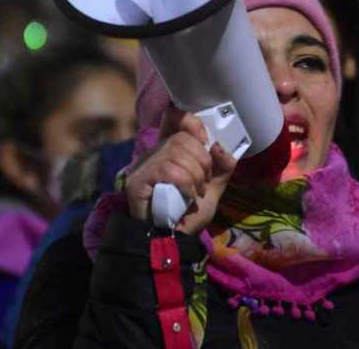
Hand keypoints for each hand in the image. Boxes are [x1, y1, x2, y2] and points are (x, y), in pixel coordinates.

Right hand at [125, 107, 235, 234]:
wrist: (173, 240)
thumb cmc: (189, 213)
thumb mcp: (213, 186)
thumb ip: (221, 166)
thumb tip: (219, 145)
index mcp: (171, 150)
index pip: (174, 118)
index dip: (191, 122)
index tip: (205, 138)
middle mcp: (154, 153)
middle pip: (181, 137)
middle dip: (202, 160)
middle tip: (205, 182)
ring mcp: (143, 166)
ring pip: (176, 152)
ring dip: (196, 175)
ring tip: (196, 193)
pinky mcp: (137, 181)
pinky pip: (167, 170)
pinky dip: (185, 183)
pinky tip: (188, 197)